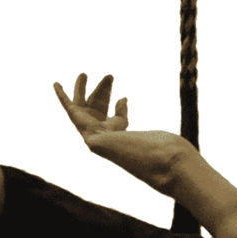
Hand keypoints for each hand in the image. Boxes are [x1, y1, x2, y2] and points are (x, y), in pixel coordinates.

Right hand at [51, 70, 188, 196]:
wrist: (162, 165)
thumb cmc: (171, 154)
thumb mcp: (167, 137)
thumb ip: (165, 140)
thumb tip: (181, 148)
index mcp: (126, 141)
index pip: (118, 121)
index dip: (121, 109)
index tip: (127, 98)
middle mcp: (111, 141)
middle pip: (101, 110)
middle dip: (104, 91)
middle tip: (110, 75)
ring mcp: (99, 140)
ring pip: (85, 109)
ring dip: (84, 90)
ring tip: (83, 72)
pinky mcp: (91, 137)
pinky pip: (72, 113)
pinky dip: (63, 97)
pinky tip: (55, 83)